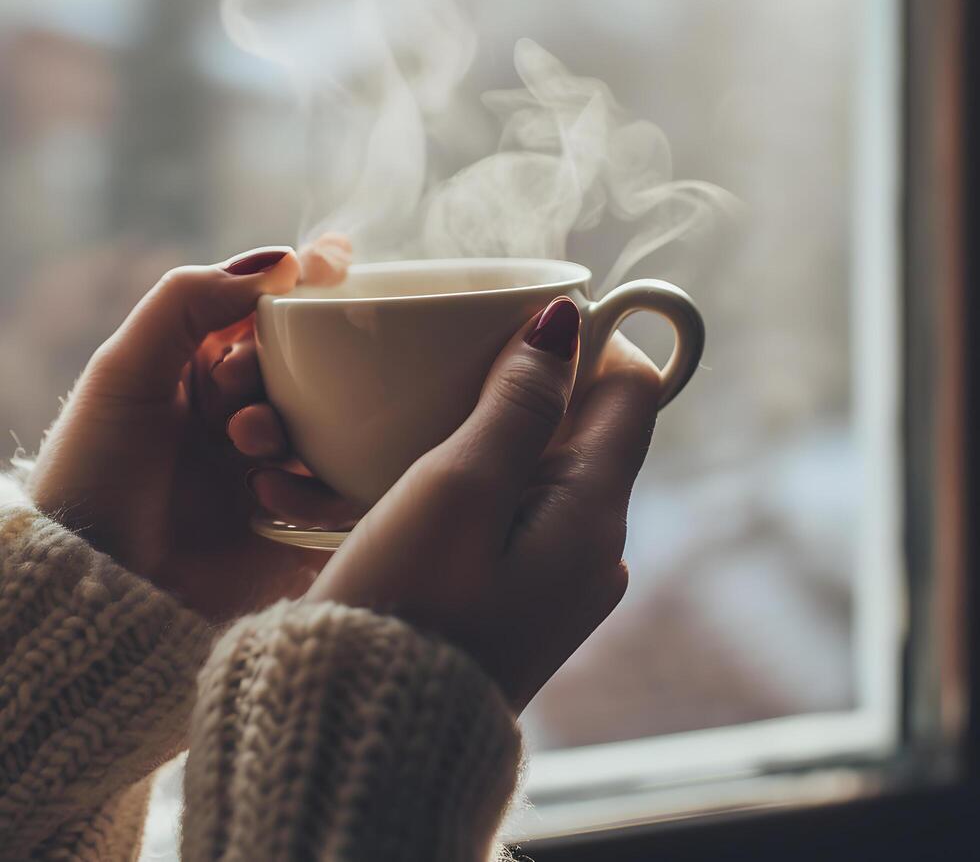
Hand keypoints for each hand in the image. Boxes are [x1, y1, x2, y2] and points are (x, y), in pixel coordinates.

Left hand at [27, 240, 354, 620]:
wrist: (97, 583)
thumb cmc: (97, 470)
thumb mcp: (124, 370)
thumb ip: (188, 300)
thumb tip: (281, 261)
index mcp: (210, 364)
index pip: (276, 308)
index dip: (312, 281)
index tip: (334, 264)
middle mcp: (252, 408)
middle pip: (318, 361)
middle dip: (294, 364)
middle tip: (240, 390)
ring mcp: (280, 464)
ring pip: (338, 424)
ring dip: (298, 425)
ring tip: (246, 444)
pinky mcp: (303, 521)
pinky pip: (344, 492)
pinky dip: (312, 490)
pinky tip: (262, 499)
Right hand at [306, 297, 661, 710]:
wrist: (364, 734)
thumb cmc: (407, 605)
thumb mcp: (459, 488)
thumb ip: (519, 403)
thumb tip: (568, 322)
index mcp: (594, 515)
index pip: (633, 392)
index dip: (593, 340)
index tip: (522, 320)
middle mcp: (592, 548)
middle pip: (583, 428)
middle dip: (523, 387)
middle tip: (441, 375)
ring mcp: (554, 579)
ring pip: (536, 471)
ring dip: (482, 438)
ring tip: (400, 438)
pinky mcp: (514, 599)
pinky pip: (506, 517)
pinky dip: (466, 487)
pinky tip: (397, 492)